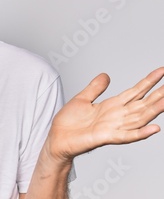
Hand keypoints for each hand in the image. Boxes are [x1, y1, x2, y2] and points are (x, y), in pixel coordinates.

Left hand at [47, 67, 163, 161]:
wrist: (57, 138)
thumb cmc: (69, 122)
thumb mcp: (82, 99)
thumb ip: (95, 88)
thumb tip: (106, 75)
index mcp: (112, 106)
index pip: (135, 91)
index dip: (148, 82)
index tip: (161, 71)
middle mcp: (117, 116)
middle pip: (143, 103)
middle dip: (159, 94)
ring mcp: (113, 127)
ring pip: (140, 118)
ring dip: (155, 110)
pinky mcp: (106, 137)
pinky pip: (127, 136)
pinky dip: (141, 133)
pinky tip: (154, 128)